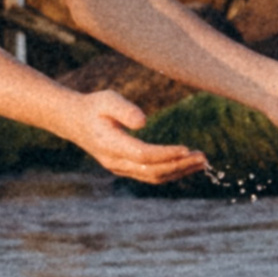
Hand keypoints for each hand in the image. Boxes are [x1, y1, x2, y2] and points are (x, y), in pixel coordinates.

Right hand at [61, 89, 208, 183]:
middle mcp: (115, 161)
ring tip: (201, 162)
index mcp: (110, 144)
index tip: (187, 149)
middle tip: (203, 158)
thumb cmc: (94, 106)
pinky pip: (150, 175)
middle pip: (152, 171)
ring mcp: (119, 168)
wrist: (74, 121)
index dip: (166, 154)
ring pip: (153, 177)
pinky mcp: (125, 168)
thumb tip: (144, 121)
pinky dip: (170, 172)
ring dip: (179, 171)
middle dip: (180, 165)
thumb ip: (125, 109)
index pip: (143, 155)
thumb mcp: (107, 99)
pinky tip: (186, 163)